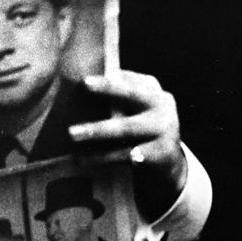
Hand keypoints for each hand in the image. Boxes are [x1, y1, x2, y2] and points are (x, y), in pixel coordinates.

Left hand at [69, 70, 186, 218]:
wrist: (169, 164)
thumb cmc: (141, 131)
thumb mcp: (136, 110)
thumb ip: (116, 99)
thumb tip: (76, 88)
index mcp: (152, 89)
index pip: (128, 79)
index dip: (107, 78)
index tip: (84, 77)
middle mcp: (161, 104)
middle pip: (132, 95)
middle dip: (108, 89)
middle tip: (84, 84)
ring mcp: (165, 129)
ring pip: (126, 127)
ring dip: (98, 130)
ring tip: (72, 133)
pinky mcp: (161, 153)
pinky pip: (126, 154)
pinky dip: (103, 157)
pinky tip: (83, 158)